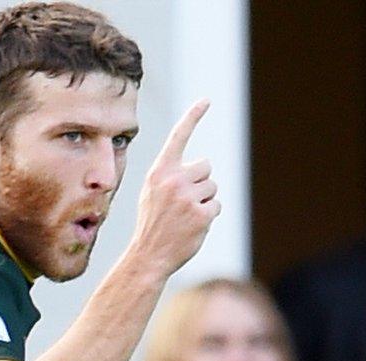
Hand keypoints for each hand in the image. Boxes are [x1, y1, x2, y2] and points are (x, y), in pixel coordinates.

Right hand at [127, 100, 219, 277]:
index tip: (206, 100)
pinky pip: (216, 205)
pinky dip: (208, 215)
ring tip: (186, 216)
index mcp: (159, 172)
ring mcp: (188, 197)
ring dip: (205, 200)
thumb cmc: (152, 224)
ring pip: (212, 187)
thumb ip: (170, 176)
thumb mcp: (151, 193)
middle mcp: (173, 180)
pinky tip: (192, 226)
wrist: (148, 256)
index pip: (179, 137)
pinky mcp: (202, 214)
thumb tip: (200, 168)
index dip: (193, 117)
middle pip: (205, 166)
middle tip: (183, 202)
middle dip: (200, 182)